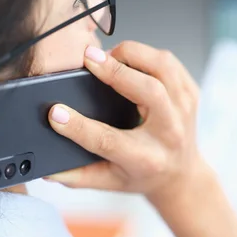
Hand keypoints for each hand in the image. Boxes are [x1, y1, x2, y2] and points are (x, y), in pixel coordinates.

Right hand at [45, 41, 208, 202]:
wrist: (180, 176)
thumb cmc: (143, 175)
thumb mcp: (109, 182)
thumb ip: (77, 177)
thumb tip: (45, 169)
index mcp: (146, 158)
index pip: (108, 141)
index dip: (78, 126)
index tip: (55, 113)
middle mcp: (169, 132)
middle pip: (149, 91)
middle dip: (116, 71)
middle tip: (89, 59)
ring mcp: (184, 109)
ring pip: (162, 67)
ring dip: (132, 55)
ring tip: (107, 56)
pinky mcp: (190, 93)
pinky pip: (168, 62)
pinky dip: (145, 54)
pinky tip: (127, 60)